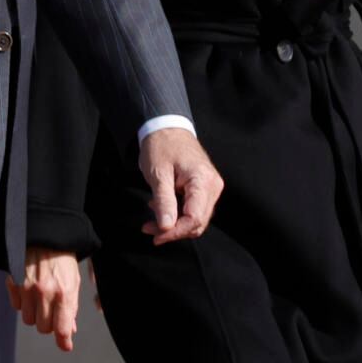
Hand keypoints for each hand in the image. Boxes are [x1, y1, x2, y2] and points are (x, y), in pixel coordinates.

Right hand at [9, 248, 82, 350]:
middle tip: (52, 311)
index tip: (65, 346)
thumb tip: (69, 331)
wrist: (44, 235)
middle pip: (43, 328)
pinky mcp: (14, 284)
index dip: (63, 341)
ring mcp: (27, 289)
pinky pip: (17, 307)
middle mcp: (45, 292)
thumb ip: (71, 306)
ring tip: (41, 298)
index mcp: (64, 291)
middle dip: (49, 323)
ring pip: (29, 320)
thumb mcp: (74, 281)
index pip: (61, 327)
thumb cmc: (62, 258)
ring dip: (35, 314)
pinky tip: (29, 290)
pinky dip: (23, 303)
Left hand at [137, 127, 222, 244]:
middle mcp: (213, 185)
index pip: (194, 218)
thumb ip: (164, 202)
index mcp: (203, 180)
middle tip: (148, 229)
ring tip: (151, 219)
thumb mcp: (158, 175)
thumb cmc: (162, 146)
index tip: (155, 235)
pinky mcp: (205, 188)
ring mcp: (211, 187)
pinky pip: (194, 209)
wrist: (167, 127)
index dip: (175, 232)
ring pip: (196, 219)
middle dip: (173, 230)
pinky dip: (177, 214)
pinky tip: (160, 208)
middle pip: (198, 222)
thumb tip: (166, 227)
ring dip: (174, 224)